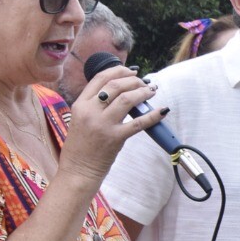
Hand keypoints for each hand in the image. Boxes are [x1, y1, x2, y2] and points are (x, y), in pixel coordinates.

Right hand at [59, 66, 169, 182]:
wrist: (77, 170)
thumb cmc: (80, 147)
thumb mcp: (79, 119)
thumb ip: (94, 105)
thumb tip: (117, 92)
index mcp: (80, 104)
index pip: (100, 78)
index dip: (118, 70)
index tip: (131, 71)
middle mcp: (90, 111)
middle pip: (115, 85)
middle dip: (133, 80)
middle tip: (144, 83)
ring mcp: (103, 124)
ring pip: (127, 99)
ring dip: (142, 92)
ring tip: (151, 92)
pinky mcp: (115, 138)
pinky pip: (139, 123)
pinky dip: (153, 115)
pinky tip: (162, 111)